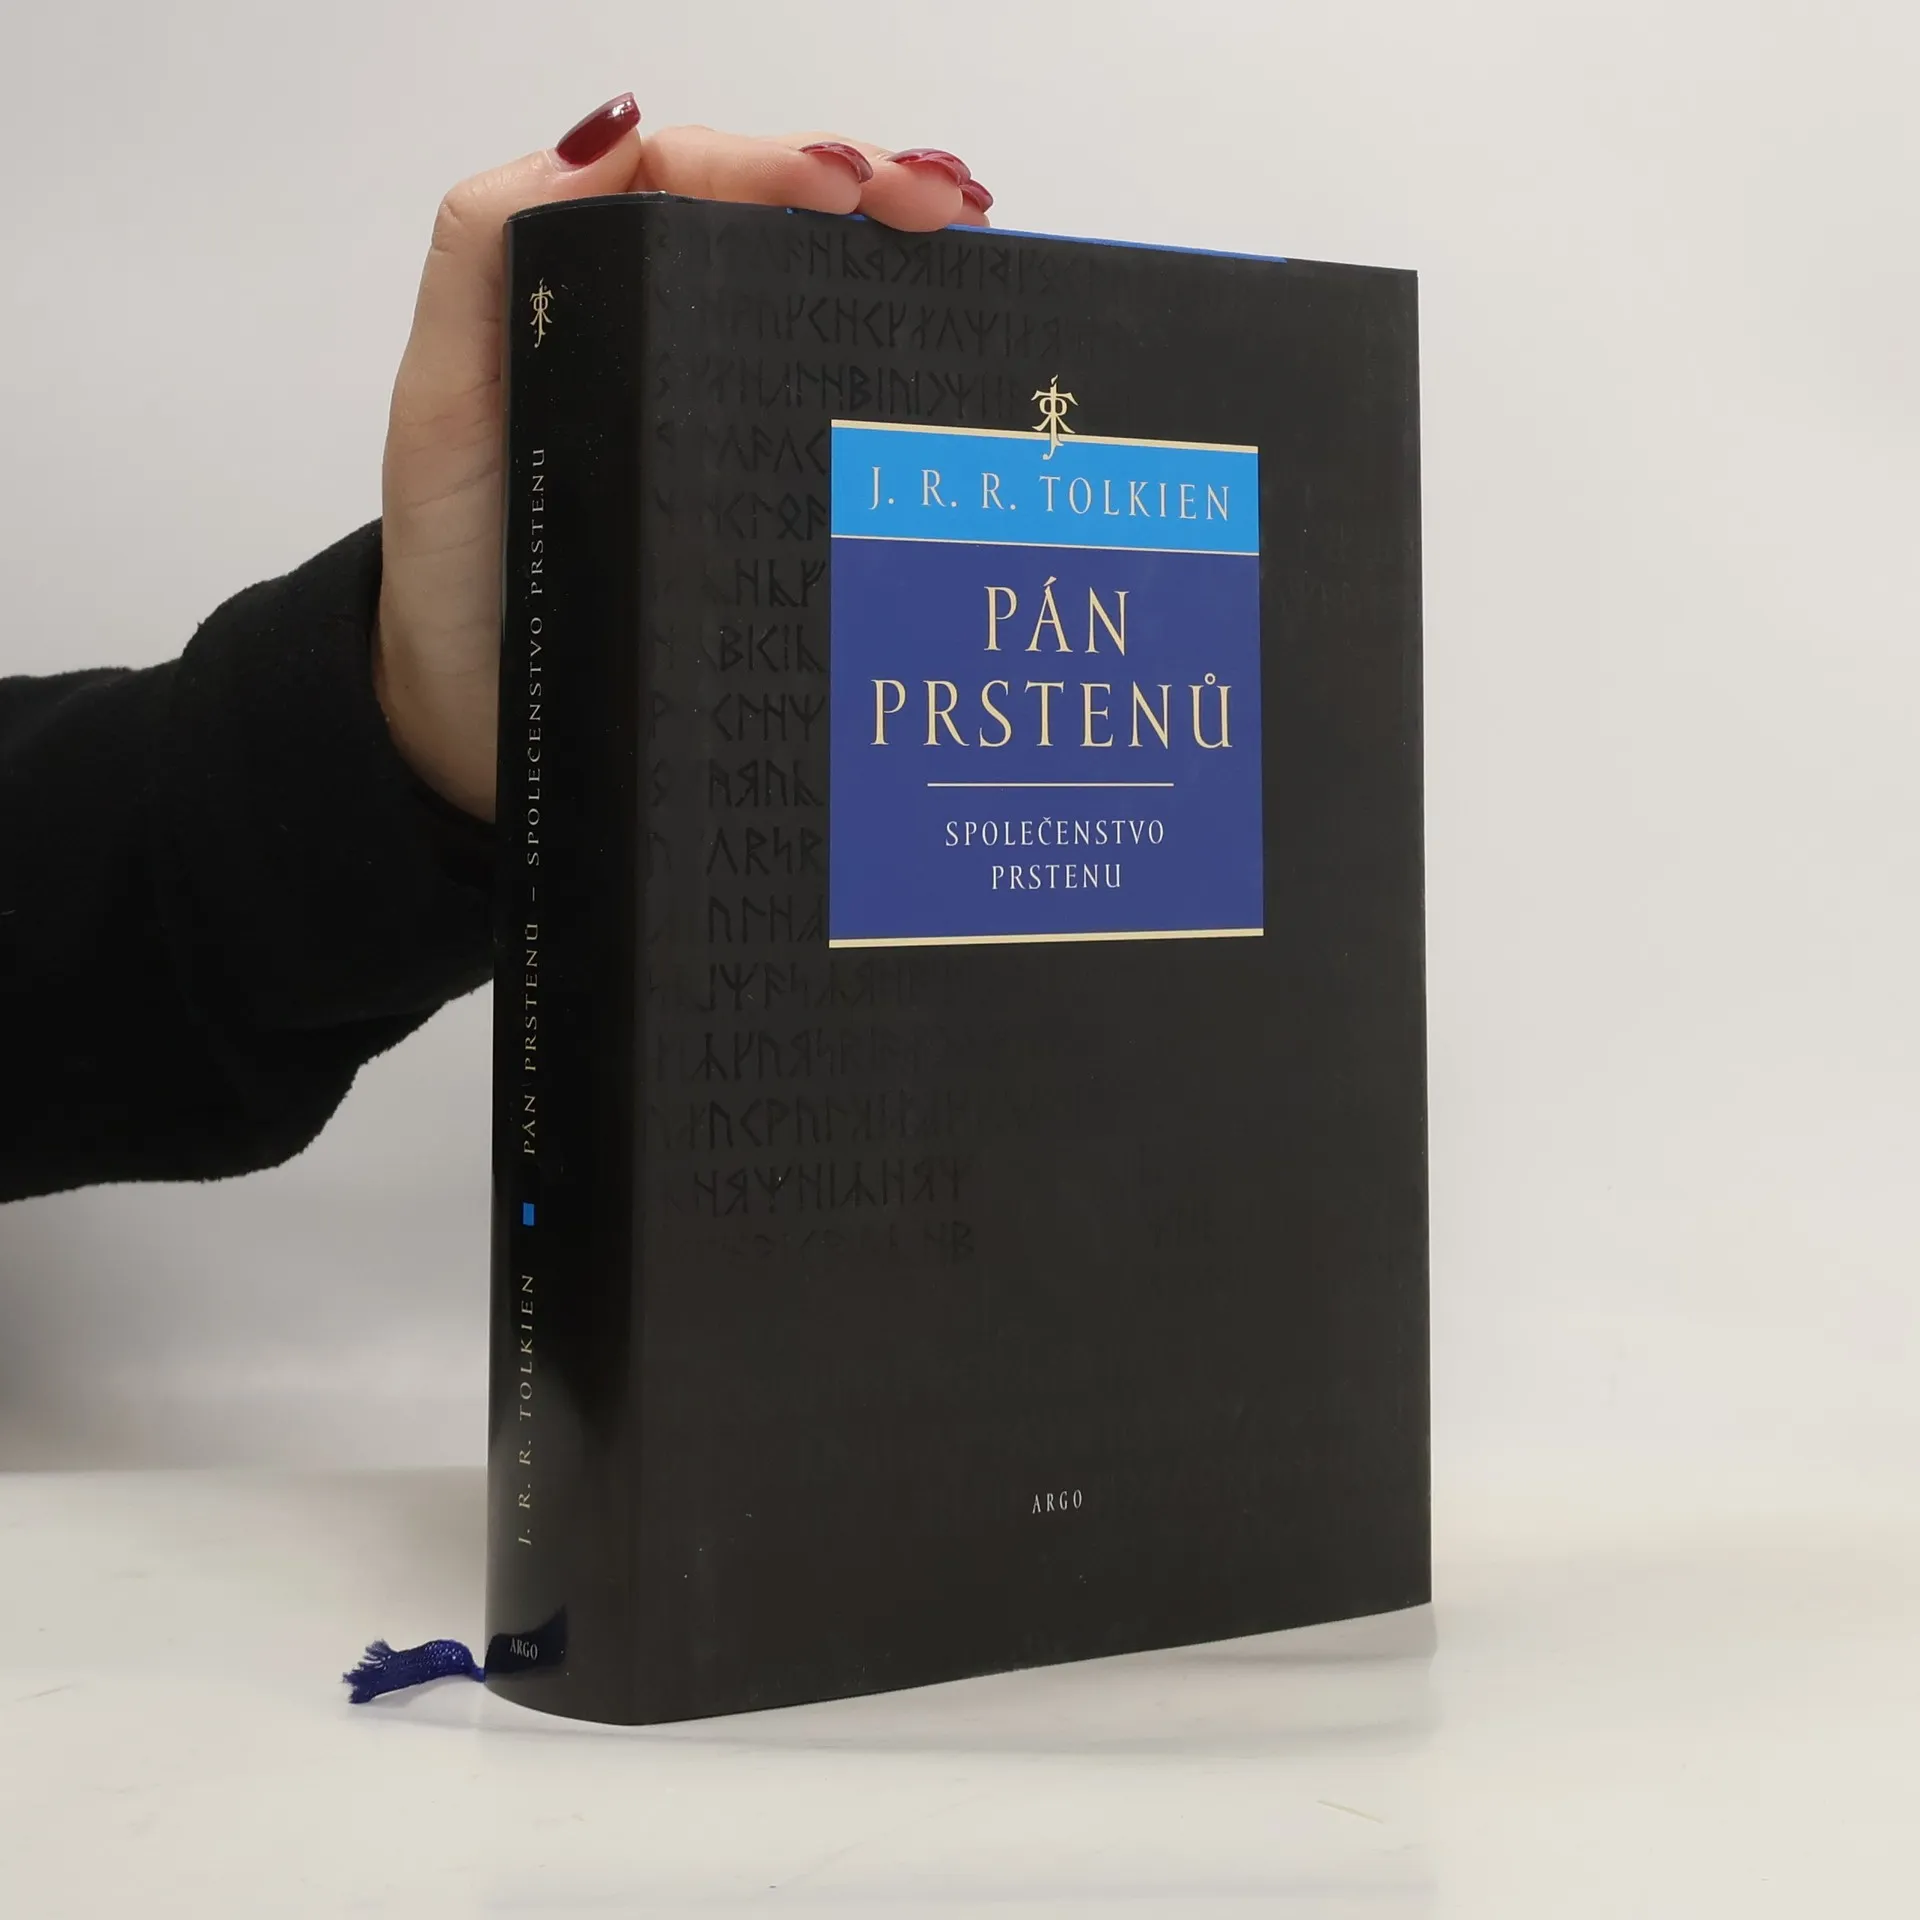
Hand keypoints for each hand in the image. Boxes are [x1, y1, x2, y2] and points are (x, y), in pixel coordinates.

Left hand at [371, 95, 991, 820]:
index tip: (852, 189)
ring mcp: (719, 416)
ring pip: (818, 310)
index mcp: (593, 288)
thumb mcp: (447, 396)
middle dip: (871, 190)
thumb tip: (606, 136)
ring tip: (974, 253)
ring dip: (900, 268)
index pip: (695, 180)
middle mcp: (667, 335)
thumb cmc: (458, 564)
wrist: (479, 713)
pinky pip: (828, 415)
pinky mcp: (756, 495)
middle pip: (779, 229)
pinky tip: (951, 368)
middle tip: (948, 207)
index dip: (777, 164)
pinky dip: (895, 376)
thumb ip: (484, 256)